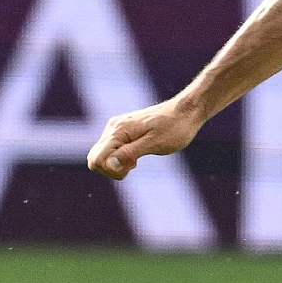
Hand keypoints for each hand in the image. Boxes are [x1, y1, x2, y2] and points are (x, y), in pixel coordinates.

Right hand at [87, 98, 202, 179]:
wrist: (186, 112)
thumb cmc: (175, 128)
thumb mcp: (155, 143)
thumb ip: (130, 153)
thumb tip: (109, 164)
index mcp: (118, 131)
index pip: (96, 159)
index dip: (111, 170)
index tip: (133, 165)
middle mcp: (113, 128)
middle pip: (95, 159)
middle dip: (112, 170)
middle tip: (134, 165)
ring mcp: (117, 129)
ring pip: (103, 156)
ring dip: (117, 165)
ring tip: (137, 160)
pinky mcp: (124, 132)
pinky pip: (112, 151)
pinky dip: (121, 159)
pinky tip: (137, 157)